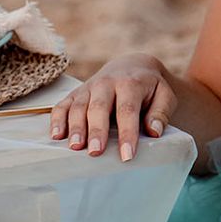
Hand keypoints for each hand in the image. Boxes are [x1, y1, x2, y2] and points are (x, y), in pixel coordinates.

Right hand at [48, 52, 176, 161]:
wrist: (133, 66)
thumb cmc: (150, 88)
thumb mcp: (164, 95)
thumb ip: (161, 112)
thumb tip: (153, 131)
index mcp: (131, 83)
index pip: (128, 109)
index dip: (127, 132)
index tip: (127, 155)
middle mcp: (107, 82)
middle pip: (99, 106)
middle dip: (96, 129)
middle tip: (95, 152)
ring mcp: (89, 87)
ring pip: (79, 106)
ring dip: (75, 126)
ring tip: (75, 147)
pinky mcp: (76, 93)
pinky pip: (63, 104)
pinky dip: (57, 119)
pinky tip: (56, 136)